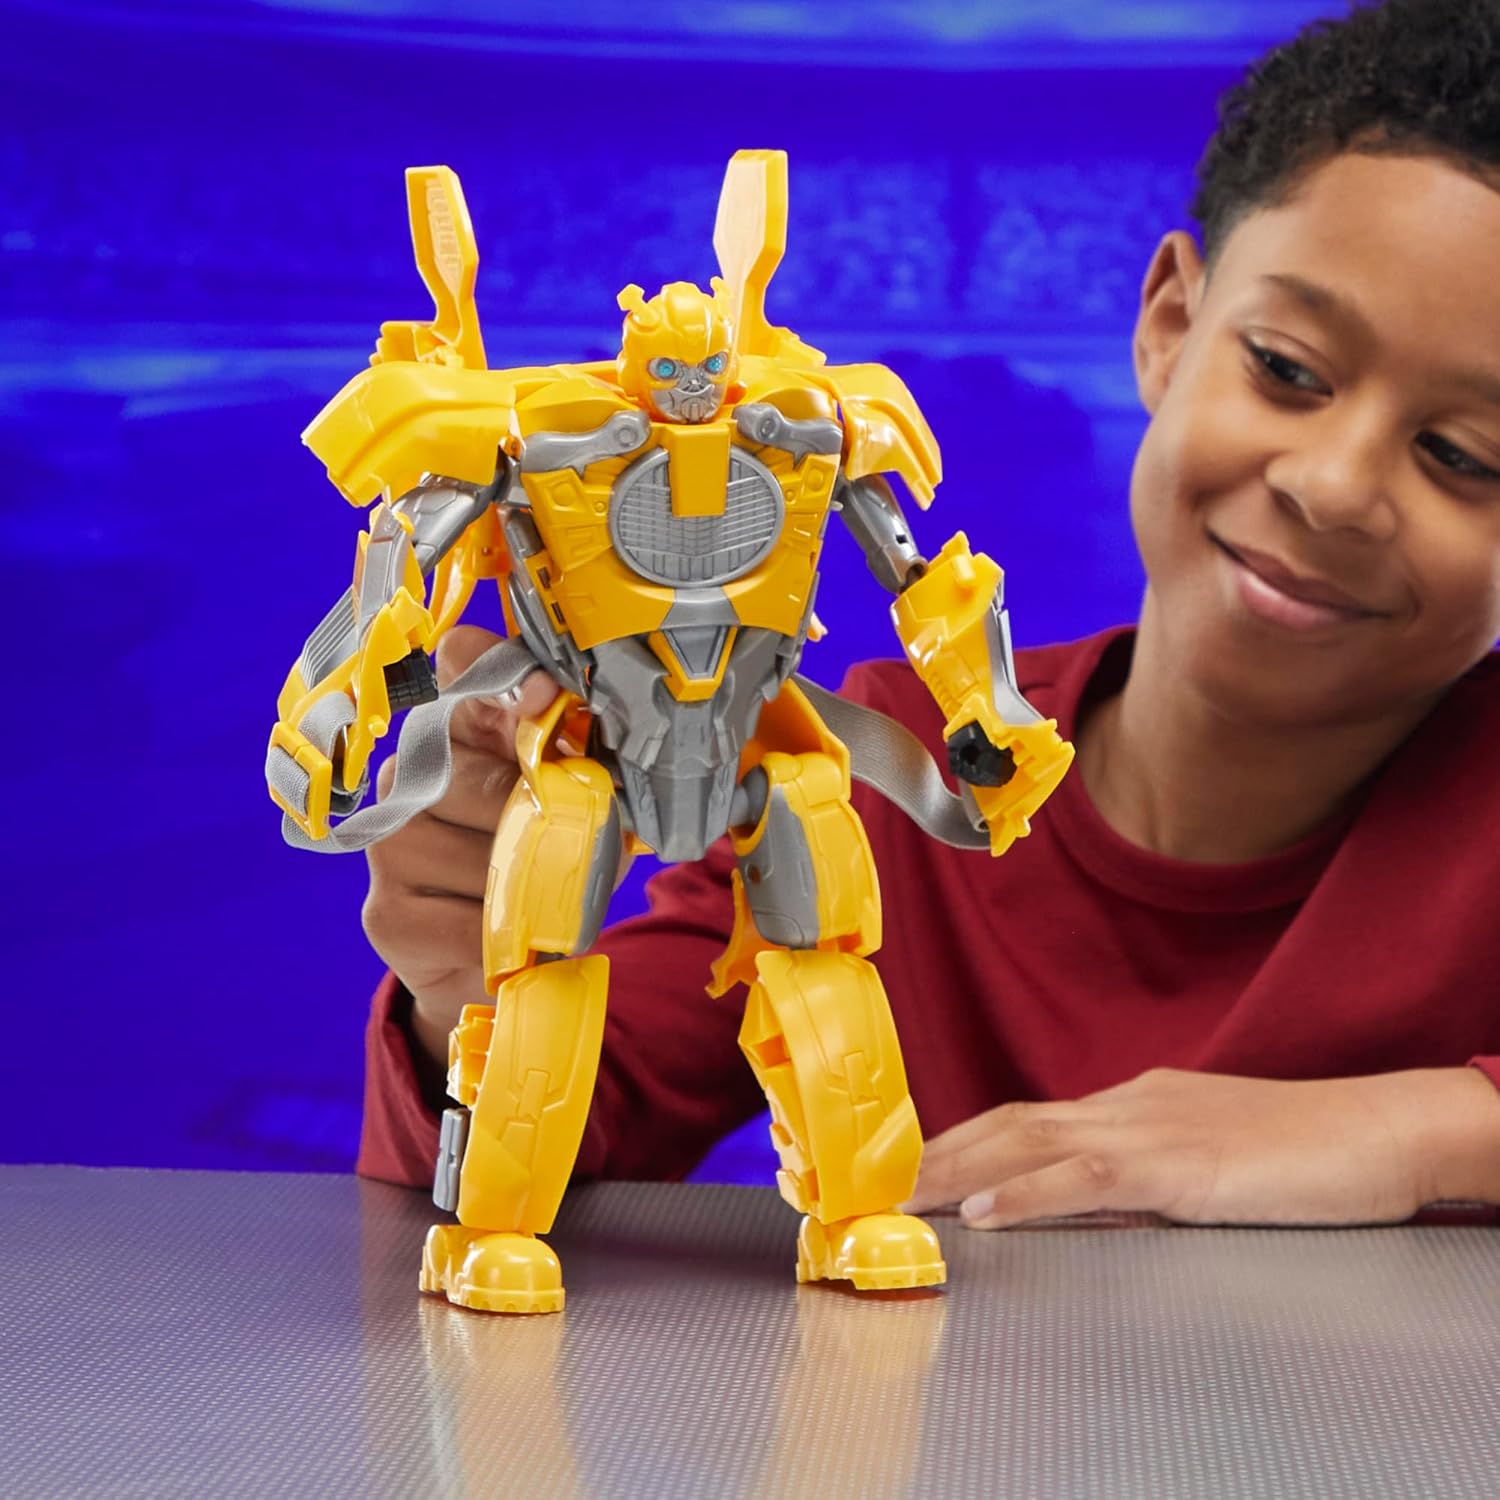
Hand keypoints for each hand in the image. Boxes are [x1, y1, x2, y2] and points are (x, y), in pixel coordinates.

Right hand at [360, 624, 556, 1079]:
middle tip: (573, 848)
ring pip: (485, 858)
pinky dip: (510, 936)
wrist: (505, 964)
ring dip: (533, 888)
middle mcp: (407, 773)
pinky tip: (515, 936)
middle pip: (483, 780)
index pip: (466, 668)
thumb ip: (575, 757)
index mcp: (460, 726)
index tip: (546, 695)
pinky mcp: (387, 912)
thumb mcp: (578, 801)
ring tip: (546, 899)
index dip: (504, 676)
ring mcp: (389, 843)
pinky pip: (471, 922)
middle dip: (544, 820)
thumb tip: (568, 726)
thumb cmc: (545, 863)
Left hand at [906, 1066, 1499, 1228]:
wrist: (1377, 1129)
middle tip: (872, 1179)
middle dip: (934, 1152)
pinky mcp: (1182, 1168)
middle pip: (1007, 1122)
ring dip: (957, 1170)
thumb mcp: (1199, 1151)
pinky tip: (991, 1210)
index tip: (905, 1163)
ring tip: (900, 1195)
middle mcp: (1125, 1106)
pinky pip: (1090, 1178)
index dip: (957, 1139)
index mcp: (1129, 1102)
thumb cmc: (1299, 1146)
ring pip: (1030, 1142)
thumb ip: (1135, 1167)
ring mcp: (1151, 1131)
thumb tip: (1075, 1193)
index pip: (1022, 1117)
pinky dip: (1033, 1191)